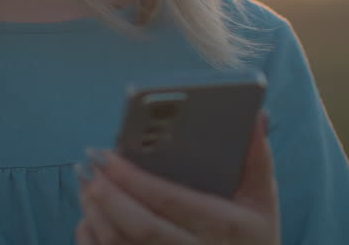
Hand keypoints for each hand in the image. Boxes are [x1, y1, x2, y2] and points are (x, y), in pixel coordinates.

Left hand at [75, 112, 279, 244]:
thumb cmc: (254, 239)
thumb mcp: (263, 202)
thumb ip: (257, 159)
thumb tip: (256, 117)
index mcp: (220, 225)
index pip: (169, 201)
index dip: (133, 178)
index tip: (107, 155)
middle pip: (138, 225)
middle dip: (106, 193)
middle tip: (87, 164)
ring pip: (118, 244)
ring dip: (93, 212)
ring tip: (86, 181)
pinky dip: (91, 238)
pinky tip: (88, 216)